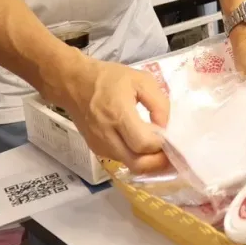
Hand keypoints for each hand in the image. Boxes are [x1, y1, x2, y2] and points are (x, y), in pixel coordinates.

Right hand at [55, 57, 170, 173]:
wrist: (73, 83)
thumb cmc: (109, 78)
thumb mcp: (141, 80)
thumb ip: (159, 103)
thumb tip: (165, 128)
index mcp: (118, 114)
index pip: (143, 143)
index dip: (162, 144)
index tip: (172, 136)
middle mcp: (107, 135)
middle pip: (138, 164)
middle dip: (159, 162)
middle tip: (172, 153)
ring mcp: (100, 145)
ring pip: (130, 165)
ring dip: (149, 162)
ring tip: (161, 149)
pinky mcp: (97, 150)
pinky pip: (122, 160)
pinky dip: (136, 157)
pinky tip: (144, 146)